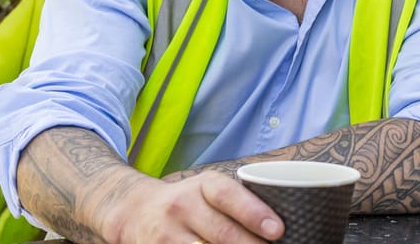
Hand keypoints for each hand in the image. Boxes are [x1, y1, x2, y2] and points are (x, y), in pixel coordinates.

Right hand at [99, 171, 283, 243]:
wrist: (135, 211)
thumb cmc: (190, 202)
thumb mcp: (210, 190)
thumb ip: (242, 200)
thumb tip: (284, 223)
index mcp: (204, 185)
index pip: (229, 196)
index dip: (254, 213)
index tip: (277, 230)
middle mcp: (182, 206)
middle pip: (221, 233)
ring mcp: (166, 233)